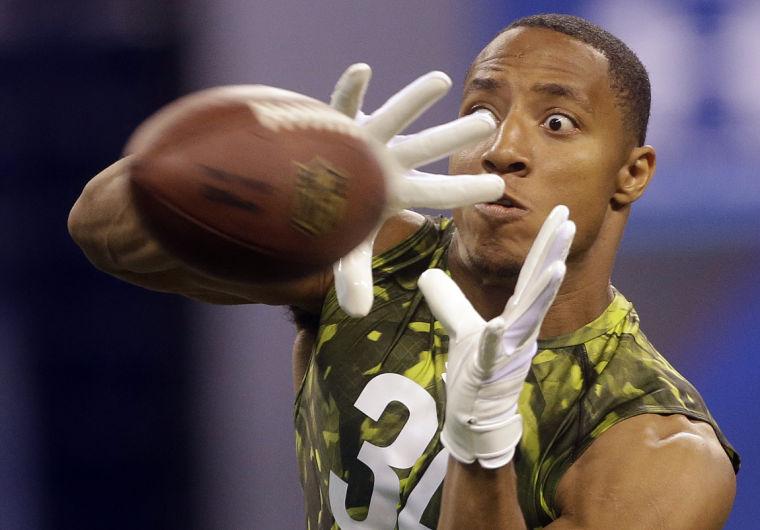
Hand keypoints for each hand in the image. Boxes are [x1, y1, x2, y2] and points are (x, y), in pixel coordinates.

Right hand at [329, 63, 504, 316]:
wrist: (307, 188)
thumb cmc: (335, 216)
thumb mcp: (346, 249)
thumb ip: (355, 277)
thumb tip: (358, 315)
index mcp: (397, 189)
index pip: (437, 191)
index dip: (465, 188)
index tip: (498, 186)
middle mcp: (388, 160)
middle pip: (427, 148)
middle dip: (455, 136)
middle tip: (488, 121)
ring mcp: (365, 138)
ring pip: (395, 116)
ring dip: (415, 99)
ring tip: (443, 80)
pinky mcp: (337, 122)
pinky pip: (344, 103)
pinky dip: (350, 89)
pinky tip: (361, 71)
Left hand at [418, 205, 575, 468]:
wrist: (476, 417)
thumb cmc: (476, 372)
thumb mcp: (461, 329)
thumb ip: (450, 301)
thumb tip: (428, 273)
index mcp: (516, 315)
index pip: (533, 273)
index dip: (546, 243)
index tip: (562, 213)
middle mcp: (520, 329)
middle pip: (539, 285)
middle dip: (553, 252)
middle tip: (569, 221)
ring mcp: (508, 350)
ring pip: (529, 316)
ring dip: (542, 291)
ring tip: (556, 265)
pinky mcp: (490, 370)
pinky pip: (494, 351)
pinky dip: (497, 337)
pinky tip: (499, 323)